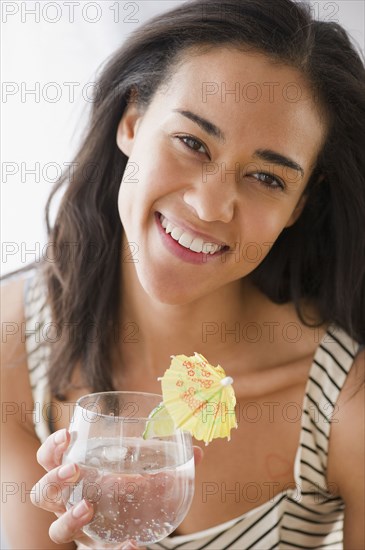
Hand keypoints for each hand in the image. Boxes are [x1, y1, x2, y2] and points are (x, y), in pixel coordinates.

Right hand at [32, 428, 203, 547]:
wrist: (130, 528)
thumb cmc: (130, 491)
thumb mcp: (144, 470)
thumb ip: (166, 459)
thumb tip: (197, 450)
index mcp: (75, 476)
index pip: (49, 459)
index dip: (52, 447)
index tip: (67, 437)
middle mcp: (68, 503)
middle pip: (43, 493)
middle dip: (53, 480)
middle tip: (74, 470)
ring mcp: (78, 529)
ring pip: (55, 529)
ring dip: (68, 519)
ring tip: (88, 507)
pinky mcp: (94, 547)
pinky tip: (132, 545)